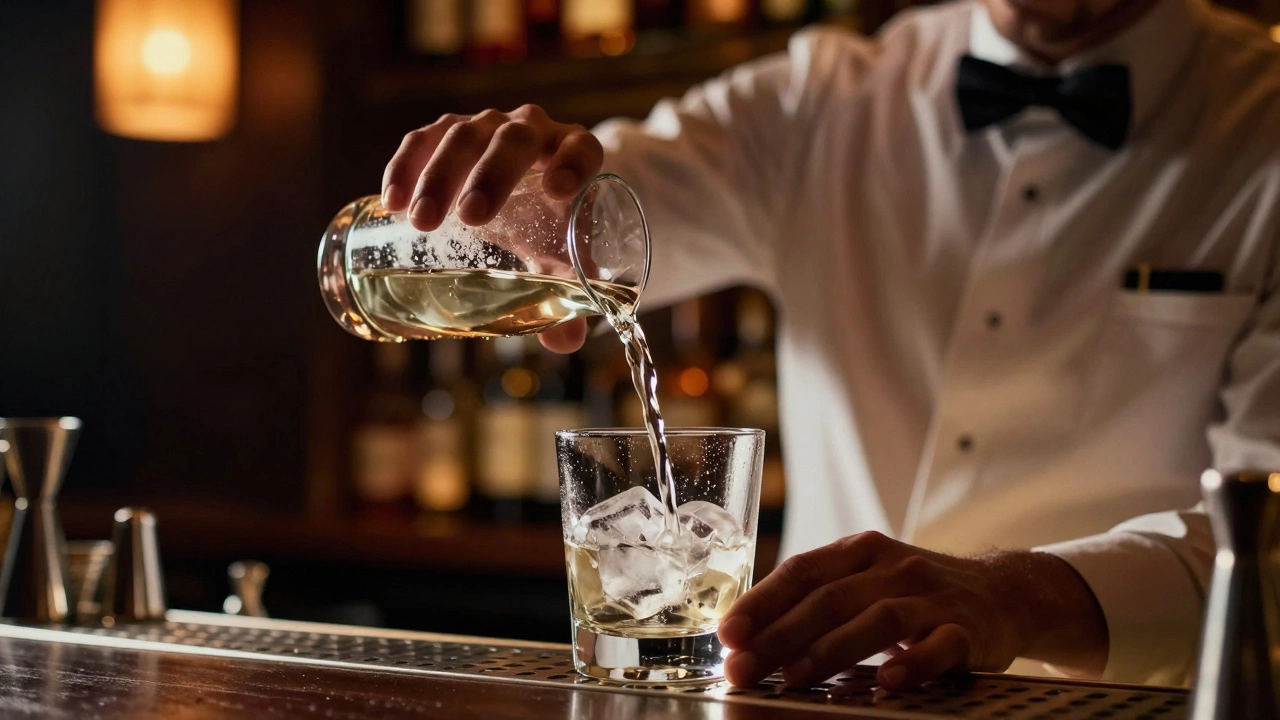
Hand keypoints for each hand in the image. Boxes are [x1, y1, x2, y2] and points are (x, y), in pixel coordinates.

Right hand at [381, 105, 599, 352]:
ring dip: (438, 175)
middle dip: (490, 175)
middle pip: (513, 139)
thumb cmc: (553, 228)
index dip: (573, 163)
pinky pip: (426, 137)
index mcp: (574, 154)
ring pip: (463, 134)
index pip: (582, 148)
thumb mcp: (564, 260)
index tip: (558, 191)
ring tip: (419, 221)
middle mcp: (534, 130)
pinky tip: (391, 201)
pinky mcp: (449, 131)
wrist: (524, 193)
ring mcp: (489, 126)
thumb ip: (570, 299)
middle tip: (469, 217)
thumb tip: (563, 341)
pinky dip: (406, 165)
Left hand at [717, 532, 1108, 689]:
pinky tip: (886, 682)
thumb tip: (751, 633)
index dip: (761, 602)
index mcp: (861, 550)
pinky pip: (938, 646)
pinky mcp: (967, 629)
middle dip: (778, 635)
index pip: (801, 571)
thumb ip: (820, 596)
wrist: (1004, 592)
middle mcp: (893, 566)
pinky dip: (911, 664)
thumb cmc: (917, 592)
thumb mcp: (868, 577)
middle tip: (742, 667)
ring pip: (876, 620)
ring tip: (792, 677)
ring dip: (829, 650)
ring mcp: (932, 597)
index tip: (727, 633)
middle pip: (828, 599)